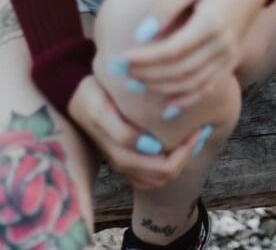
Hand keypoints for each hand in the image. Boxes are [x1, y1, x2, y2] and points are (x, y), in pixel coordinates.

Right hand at [67, 76, 197, 189]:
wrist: (75, 98)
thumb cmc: (91, 96)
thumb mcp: (100, 108)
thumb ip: (120, 131)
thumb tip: (152, 146)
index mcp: (120, 151)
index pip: (161, 164)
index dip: (185, 150)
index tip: (199, 127)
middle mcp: (123, 163)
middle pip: (164, 175)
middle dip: (187, 156)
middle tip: (200, 133)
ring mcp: (124, 165)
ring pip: (160, 180)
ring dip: (181, 163)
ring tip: (193, 139)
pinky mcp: (125, 163)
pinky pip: (151, 179)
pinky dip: (169, 168)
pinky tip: (179, 148)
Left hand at [116, 0, 271, 106]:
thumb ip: (164, 8)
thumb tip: (141, 36)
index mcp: (211, 24)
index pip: (171, 51)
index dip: (143, 59)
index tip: (119, 59)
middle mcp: (223, 46)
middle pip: (179, 71)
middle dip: (146, 74)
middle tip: (118, 71)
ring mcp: (229, 56)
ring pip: (192, 84)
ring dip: (161, 88)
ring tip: (134, 84)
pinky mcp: (231, 61)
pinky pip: (208, 87)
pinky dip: (187, 99)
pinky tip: (167, 108)